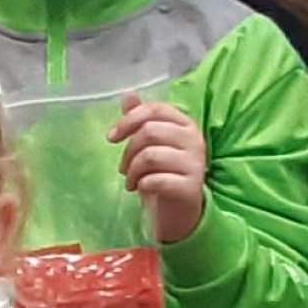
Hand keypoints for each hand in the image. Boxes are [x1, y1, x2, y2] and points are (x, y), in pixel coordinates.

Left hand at [111, 94, 208, 246]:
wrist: (180, 212)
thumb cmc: (164, 174)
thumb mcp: (152, 145)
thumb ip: (142, 120)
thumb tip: (128, 96)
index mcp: (185, 125)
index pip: (155, 109)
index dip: (129, 120)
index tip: (111, 138)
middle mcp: (195, 140)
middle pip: (150, 131)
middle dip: (128, 151)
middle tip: (123, 168)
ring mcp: (195, 164)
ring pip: (150, 156)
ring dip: (133, 171)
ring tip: (131, 182)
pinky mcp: (191, 187)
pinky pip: (158, 180)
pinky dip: (143, 184)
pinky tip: (142, 189)